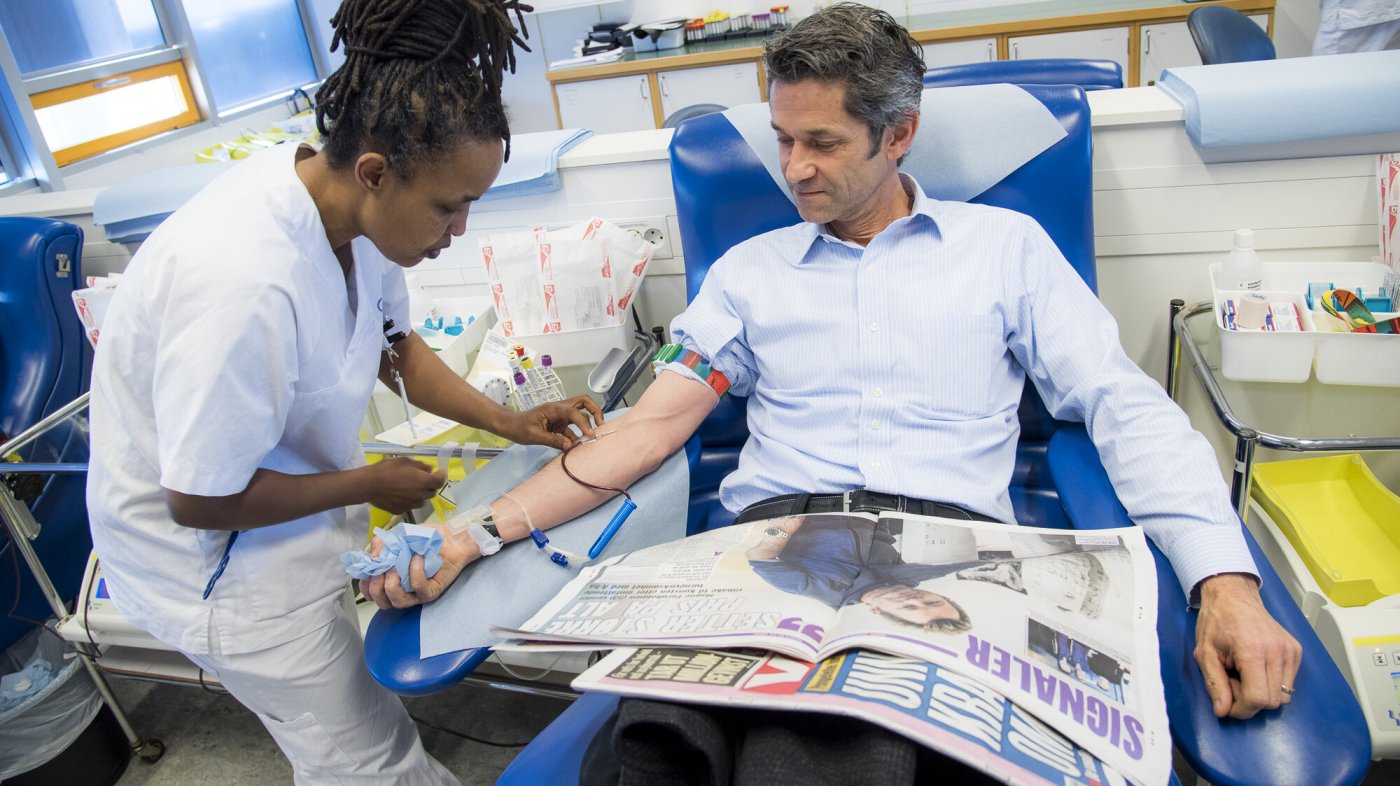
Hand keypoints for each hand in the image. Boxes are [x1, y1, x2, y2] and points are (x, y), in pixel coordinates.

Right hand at [359, 519, 480, 609]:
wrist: (450, 536)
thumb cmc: (424, 538)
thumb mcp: (397, 536)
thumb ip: (381, 545)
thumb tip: (371, 559)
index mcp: (392, 579)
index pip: (372, 594)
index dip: (365, 587)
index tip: (366, 572)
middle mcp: (404, 590)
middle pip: (383, 603)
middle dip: (377, 588)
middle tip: (382, 569)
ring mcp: (418, 594)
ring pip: (398, 602)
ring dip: (392, 584)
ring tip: (396, 566)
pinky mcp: (432, 591)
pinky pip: (418, 588)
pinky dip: (415, 571)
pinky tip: (417, 557)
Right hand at [360, 458, 444, 513]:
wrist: (370, 485)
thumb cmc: (388, 469)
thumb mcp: (406, 461)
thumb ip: (420, 466)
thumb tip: (429, 469)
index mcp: (424, 482)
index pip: (440, 481)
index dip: (441, 475)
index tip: (439, 471)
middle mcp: (421, 496)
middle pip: (432, 492)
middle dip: (430, 485)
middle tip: (423, 479)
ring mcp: (411, 505)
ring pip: (421, 501)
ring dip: (420, 494)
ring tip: (411, 488)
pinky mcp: (401, 511)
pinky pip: (409, 506)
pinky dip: (408, 500)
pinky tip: (400, 495)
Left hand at [503, 395, 603, 449]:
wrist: (509, 426)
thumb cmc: (518, 427)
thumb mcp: (534, 436)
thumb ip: (553, 440)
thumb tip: (570, 446)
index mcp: (553, 408)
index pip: (574, 412)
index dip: (584, 422)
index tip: (590, 434)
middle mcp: (559, 409)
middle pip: (583, 402)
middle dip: (595, 410)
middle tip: (601, 425)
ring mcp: (560, 416)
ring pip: (580, 414)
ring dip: (587, 424)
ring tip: (591, 438)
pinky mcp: (559, 424)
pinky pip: (572, 428)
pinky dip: (577, 436)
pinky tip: (577, 446)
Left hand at [1194, 573, 1301, 718]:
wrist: (1233, 597)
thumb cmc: (1217, 622)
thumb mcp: (1205, 654)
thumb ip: (1215, 685)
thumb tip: (1223, 712)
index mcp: (1253, 651)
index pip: (1258, 699)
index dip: (1242, 708)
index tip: (1228, 701)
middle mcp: (1277, 651)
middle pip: (1272, 702)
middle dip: (1250, 701)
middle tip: (1233, 681)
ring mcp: (1290, 651)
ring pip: (1283, 697)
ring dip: (1262, 693)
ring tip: (1244, 674)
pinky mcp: (1296, 651)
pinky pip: (1289, 684)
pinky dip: (1272, 684)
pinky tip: (1256, 669)